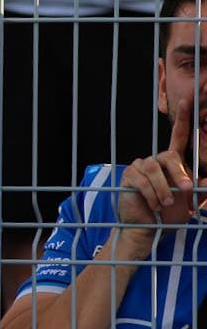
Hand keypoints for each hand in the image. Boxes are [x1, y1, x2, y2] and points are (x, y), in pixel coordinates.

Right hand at [117, 97, 203, 254]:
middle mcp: (156, 160)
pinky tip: (154, 205)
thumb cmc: (169, 214)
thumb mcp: (190, 200)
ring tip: (166, 205)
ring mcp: (140, 167)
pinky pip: (141, 180)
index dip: (182, 119)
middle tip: (185, 190)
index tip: (187, 101)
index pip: (179, 136)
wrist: (148, 227)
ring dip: (164, 189)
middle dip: (179, 173)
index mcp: (172, 162)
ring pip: (155, 169)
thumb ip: (201, 188)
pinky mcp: (128, 176)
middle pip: (169, 155)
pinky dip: (151, 194)